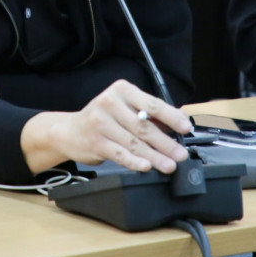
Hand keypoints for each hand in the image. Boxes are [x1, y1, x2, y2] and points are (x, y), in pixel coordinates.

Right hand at [20, 79, 191, 174]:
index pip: (152, 104)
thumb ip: (150, 113)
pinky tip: (147, 166)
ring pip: (134, 142)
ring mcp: (101, 122)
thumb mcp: (125, 108)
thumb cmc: (104, 119)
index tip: (185, 128)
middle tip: (181, 154)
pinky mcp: (95, 142)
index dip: (171, 117)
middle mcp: (110, 102)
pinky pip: (120, 154)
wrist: (70, 130)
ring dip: (155, 156)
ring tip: (169, 164)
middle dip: (166, 142)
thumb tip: (179, 121)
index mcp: (122, 90)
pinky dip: (135, 161)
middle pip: (144, 126)